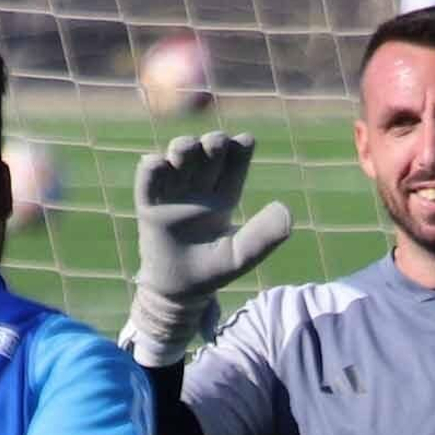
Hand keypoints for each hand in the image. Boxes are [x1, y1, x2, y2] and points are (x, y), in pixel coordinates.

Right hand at [126, 131, 292, 364]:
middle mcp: (200, 187)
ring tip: (183, 153)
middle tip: (214, 146)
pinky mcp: (150, 202)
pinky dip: (154, 165)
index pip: (235, 161)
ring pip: (179, 154)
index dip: (240, 147)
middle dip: (213, 142)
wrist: (177, 292)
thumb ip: (264, 235)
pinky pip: (149, 175)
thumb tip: (285, 209)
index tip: (244, 143)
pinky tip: (161, 164)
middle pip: (208, 150)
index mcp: (225, 195)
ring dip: (183, 147)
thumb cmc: (212, 272)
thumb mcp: (240, 255)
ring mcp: (175, 191)